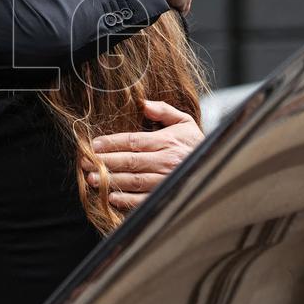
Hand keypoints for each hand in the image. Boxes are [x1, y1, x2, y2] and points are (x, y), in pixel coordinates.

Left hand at [81, 100, 202, 210]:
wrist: (217, 166)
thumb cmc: (196, 145)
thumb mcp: (185, 122)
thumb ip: (164, 111)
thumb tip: (143, 103)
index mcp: (167, 141)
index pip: (133, 141)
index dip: (111, 143)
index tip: (93, 145)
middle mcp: (166, 161)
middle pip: (130, 161)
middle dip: (105, 161)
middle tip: (86, 162)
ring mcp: (166, 180)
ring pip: (134, 180)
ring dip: (111, 180)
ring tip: (92, 178)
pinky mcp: (168, 196)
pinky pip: (144, 200)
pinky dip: (127, 200)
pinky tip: (112, 196)